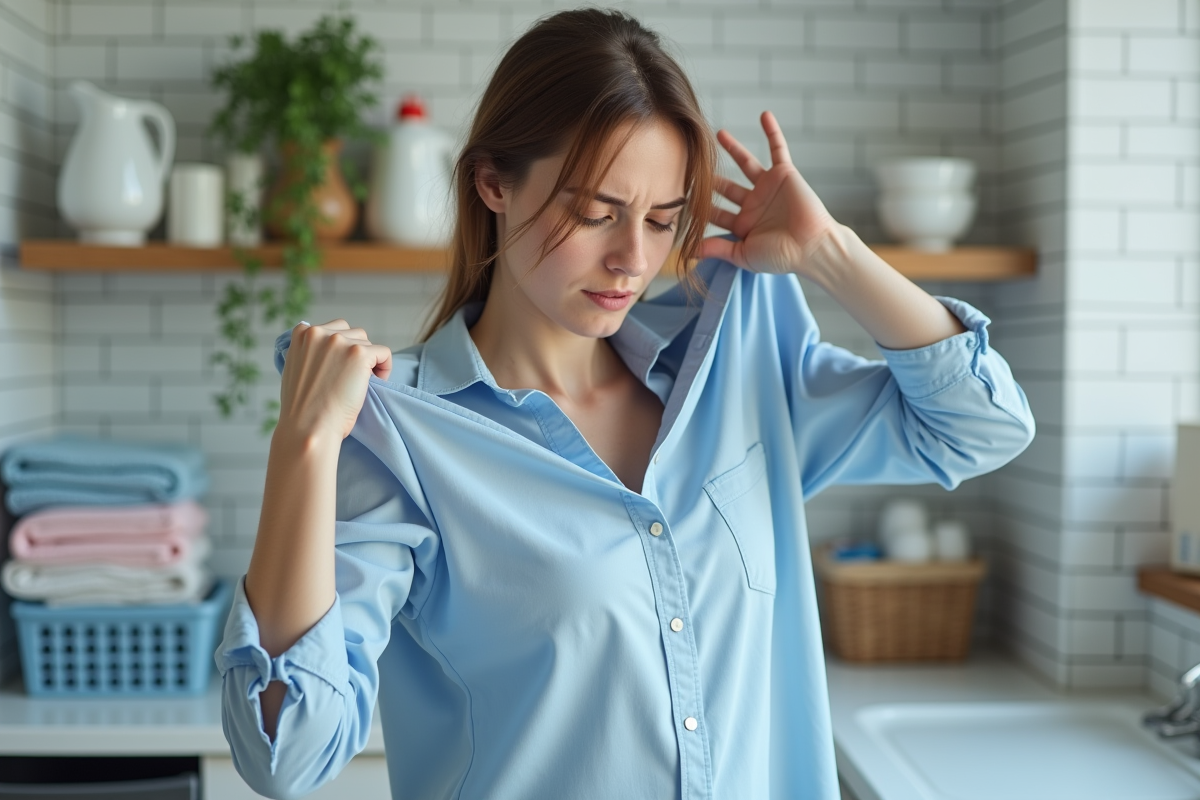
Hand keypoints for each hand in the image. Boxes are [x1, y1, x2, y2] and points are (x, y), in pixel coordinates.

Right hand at [276, 319, 392, 443]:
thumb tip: (327, 350)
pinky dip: (385, 369)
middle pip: (353, 333)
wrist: (308, 426)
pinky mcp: (359, 354)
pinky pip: (384, 353)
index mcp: (301, 333)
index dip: (342, 351)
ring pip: (368, 343)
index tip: (340, 370)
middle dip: (357, 354)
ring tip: (361, 384)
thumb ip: (309, 352)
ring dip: (370, 362)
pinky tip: (374, 385)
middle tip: (352, 379)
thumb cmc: (304, 407)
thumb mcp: (296, 368)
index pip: (333, 329)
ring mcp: (339, 341)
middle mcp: (319, 332)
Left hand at [698, 111, 841, 275]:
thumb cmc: (781, 256)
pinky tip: (764, 115)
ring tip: (718, 134)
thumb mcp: (743, 254)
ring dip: (734, 148)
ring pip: (746, 163)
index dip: (699, 206)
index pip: (716, 213)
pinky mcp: (785, 173)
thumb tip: (687, 251)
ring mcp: (768, 187)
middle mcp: (754, 204)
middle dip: (710, 177)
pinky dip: (772, 132)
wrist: (812, 247)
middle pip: (726, 187)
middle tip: (691, 162)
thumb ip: (717, 249)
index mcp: (743, 224)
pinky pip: (778, 148)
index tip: (678, 197)